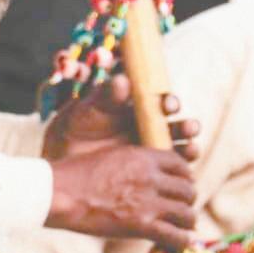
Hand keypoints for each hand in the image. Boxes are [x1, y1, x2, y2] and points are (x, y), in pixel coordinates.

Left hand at [43, 74, 199, 163]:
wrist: (63, 159)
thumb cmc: (75, 129)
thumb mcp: (87, 111)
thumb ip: (105, 97)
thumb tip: (123, 80)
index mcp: (139, 108)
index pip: (162, 102)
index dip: (169, 102)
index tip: (168, 104)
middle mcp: (151, 128)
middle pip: (177, 126)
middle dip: (186, 126)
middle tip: (188, 128)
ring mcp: (153, 151)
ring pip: (180, 148)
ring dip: (189, 147)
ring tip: (190, 149)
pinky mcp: (152, 173)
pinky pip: (171, 172)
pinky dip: (180, 171)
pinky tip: (183, 171)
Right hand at [47, 144, 195, 251]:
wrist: (61, 193)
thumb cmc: (77, 174)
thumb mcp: (110, 156)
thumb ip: (134, 163)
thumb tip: (147, 174)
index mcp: (143, 156)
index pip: (180, 164)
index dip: (185, 175)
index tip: (182, 183)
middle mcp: (151, 177)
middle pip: (188, 189)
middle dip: (187, 199)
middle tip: (181, 206)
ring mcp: (148, 202)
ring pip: (186, 213)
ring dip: (187, 221)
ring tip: (182, 226)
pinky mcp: (142, 225)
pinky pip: (175, 237)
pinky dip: (181, 242)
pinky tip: (180, 243)